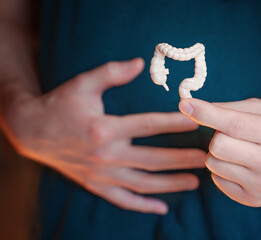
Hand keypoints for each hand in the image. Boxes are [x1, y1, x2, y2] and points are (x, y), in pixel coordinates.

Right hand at [2, 58, 205, 214]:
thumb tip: (140, 63)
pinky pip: (123, 200)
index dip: (175, 123)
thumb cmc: (61, 105)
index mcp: (104, 128)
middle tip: (207, 158)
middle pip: (153, 159)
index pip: (149, 125)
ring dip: (171, 184)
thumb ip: (112, 73)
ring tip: (195, 182)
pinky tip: (162, 208)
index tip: (198, 123)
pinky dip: (143, 205)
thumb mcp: (83, 84)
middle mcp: (105, 154)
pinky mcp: (96, 185)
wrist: (33, 131)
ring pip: (143, 183)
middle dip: (182, 159)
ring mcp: (101, 174)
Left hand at [179, 98, 260, 206]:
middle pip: (218, 146)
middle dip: (218, 136)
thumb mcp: (260, 108)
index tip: (185, 104)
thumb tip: (189, 107)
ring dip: (219, 154)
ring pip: (214, 164)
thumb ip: (226, 108)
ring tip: (240, 149)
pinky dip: (223, 169)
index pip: (233, 125)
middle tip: (234, 134)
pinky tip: (241, 164)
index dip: (206, 114)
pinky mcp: (256, 199)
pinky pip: (217, 180)